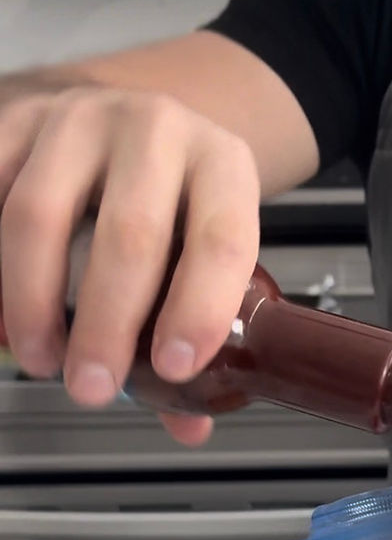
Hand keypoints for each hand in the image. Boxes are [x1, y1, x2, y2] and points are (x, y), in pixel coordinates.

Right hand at [0, 85, 260, 444]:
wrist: (117, 117)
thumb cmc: (167, 197)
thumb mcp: (201, 243)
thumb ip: (194, 328)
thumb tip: (189, 422)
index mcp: (221, 164)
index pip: (221, 239)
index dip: (199, 309)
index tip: (173, 369)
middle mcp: (156, 129)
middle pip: (129, 233)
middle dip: (106, 325)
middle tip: (91, 385)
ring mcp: (79, 118)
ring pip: (38, 215)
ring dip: (31, 301)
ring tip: (38, 358)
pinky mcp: (16, 120)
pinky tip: (0, 317)